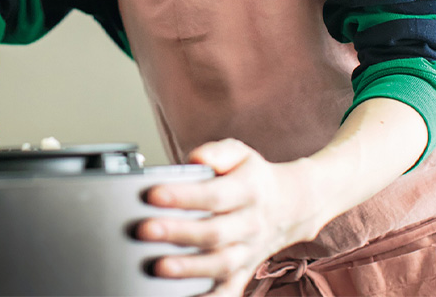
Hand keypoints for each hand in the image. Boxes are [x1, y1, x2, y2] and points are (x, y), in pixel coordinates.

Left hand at [137, 139, 319, 296]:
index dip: (184, 196)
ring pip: (220, 265)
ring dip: (188, 268)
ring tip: (158, 266)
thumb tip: (194, 159)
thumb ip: (216, 152)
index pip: (214, 195)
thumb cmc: (254, 177)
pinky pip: (230, 291)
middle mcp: (250, 224)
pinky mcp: (244, 271)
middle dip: (177, 233)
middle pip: (214, 233)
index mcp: (248, 191)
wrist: (291, 204)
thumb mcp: (239, 152)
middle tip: (144, 229)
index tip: (153, 195)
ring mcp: (248, 251)